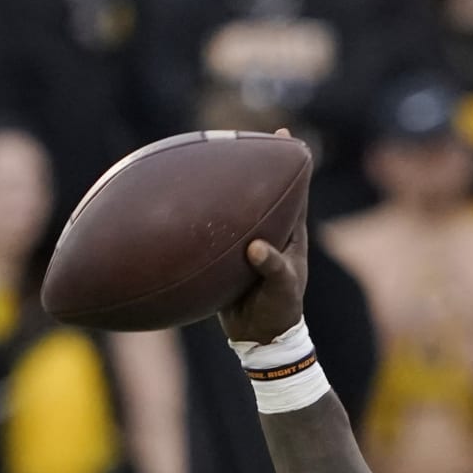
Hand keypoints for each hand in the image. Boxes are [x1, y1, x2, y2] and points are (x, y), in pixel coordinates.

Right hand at [218, 139, 308, 344]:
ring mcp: (247, 242)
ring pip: (235, 207)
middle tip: (238, 136)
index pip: (294, 190)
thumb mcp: (282, 290)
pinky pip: (213, 229)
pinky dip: (201, 216)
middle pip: (262, 190)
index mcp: (290, 234)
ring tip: (204, 158)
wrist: (260, 337)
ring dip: (222, 186)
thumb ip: (273, 269)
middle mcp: (270, 232)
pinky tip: (178, 202)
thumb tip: (256, 247)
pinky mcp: (227, 255)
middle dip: (252, 164)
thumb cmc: (280, 312)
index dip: (291, 163)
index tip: (284, 135)